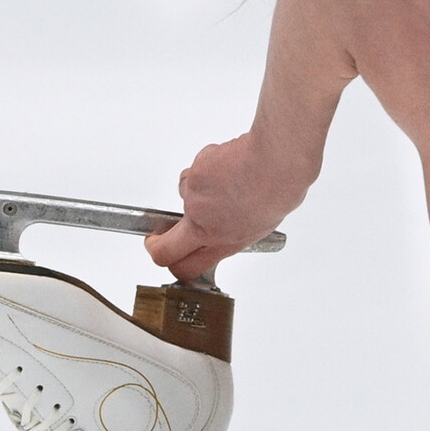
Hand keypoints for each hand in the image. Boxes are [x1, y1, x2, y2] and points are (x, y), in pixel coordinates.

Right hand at [144, 132, 304, 284]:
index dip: (173, 263)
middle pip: (161, 248)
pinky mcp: (192, 175)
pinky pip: (194, 171)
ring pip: (184, 195)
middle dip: (153, 244)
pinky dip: (207, 167)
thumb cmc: (276, 190)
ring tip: (227, 179)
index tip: (169, 257)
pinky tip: (227, 165)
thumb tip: (226, 227)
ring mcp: (194, 200)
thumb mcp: (259, 225)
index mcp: (222, 242)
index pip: (184, 267)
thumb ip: (233, 231)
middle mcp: (203, 225)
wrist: (274, 163)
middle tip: (154, 238)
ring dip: (199, 189)